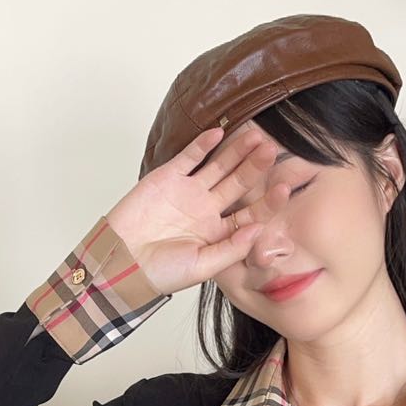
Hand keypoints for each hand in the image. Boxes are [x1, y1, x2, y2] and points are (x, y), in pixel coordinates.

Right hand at [103, 124, 292, 295]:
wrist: (122, 262)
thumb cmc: (160, 273)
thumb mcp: (202, 267)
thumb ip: (231, 249)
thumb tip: (259, 230)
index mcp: (218, 233)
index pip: (249, 213)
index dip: (267, 201)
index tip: (284, 189)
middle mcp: (207, 209)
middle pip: (238, 184)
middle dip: (256, 168)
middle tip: (273, 151)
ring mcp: (188, 192)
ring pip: (218, 166)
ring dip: (236, 152)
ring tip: (256, 137)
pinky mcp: (168, 178)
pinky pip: (189, 157)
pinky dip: (203, 144)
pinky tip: (220, 132)